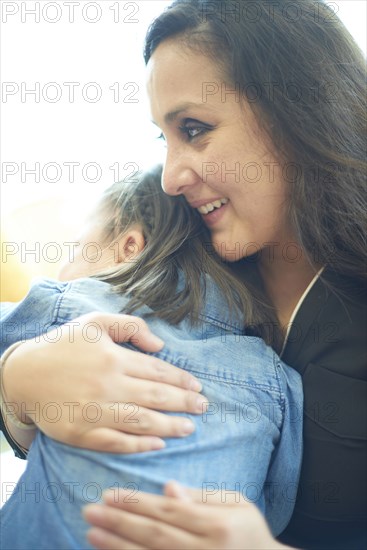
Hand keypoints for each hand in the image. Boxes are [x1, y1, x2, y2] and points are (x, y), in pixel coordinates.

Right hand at [2, 313, 206, 452]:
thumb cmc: (62, 345)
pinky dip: (139, 445)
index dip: (181, 380)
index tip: (197, 387)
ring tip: (190, 428)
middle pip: (156, 397)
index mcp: (113, 358)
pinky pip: (116, 442)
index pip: (157, 371)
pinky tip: (157, 445)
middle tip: (203, 407)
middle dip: (184, 403)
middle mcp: (107, 385)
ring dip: (170, 426)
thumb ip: (130, 326)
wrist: (23, 375)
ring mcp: (94, 411)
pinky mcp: (81, 433)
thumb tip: (160, 345)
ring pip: (141, 422)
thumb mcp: (95, 322)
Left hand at [83, 481, 292, 549]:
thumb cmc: (249, 532)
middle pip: (154, 535)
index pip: (168, 511)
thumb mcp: (237, 505)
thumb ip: (202, 496)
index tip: (109, 494)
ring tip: (92, 532)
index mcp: (217, 525)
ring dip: (117, 546)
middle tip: (89, 511)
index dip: (137, 503)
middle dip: (119, 522)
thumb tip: (168, 488)